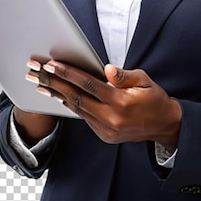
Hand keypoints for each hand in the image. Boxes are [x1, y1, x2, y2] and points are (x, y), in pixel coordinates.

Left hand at [25, 59, 181, 147]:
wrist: (164, 125)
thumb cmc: (154, 98)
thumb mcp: (144, 80)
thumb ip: (124, 75)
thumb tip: (106, 69)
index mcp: (121, 102)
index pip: (88, 85)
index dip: (69, 74)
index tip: (52, 64)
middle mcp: (110, 118)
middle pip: (75, 98)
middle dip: (53, 83)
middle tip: (36, 72)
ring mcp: (106, 129)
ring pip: (76, 109)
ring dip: (56, 95)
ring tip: (39, 83)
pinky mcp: (104, 135)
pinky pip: (83, 118)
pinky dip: (69, 105)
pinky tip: (58, 96)